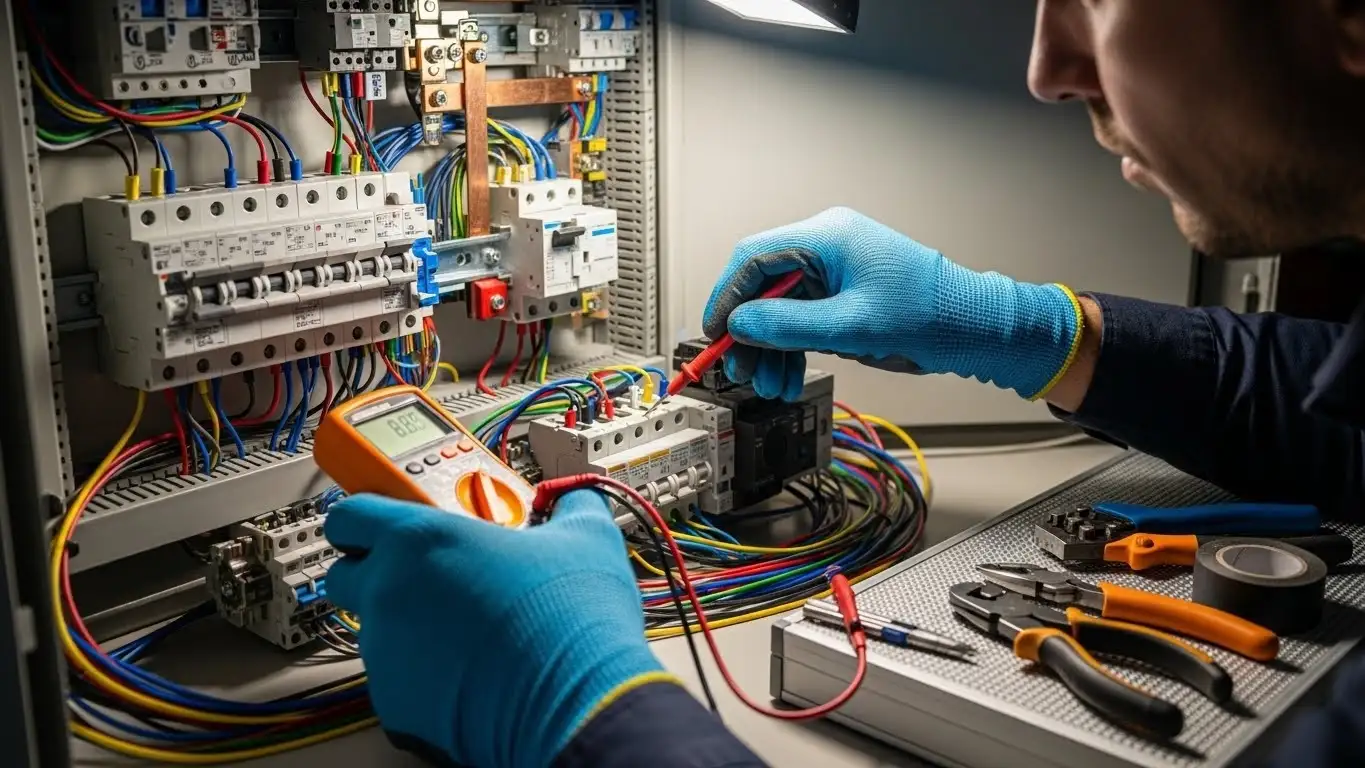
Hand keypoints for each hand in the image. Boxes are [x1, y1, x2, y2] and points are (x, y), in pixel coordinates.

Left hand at [324, 490, 664, 767]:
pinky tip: (471, 670)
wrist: (576, 704)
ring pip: (374, 630)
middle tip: (428, 574)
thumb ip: (568, 507)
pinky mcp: (395, 703)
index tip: (390, 521)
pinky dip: (423, 674)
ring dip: (408, 625)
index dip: (367, 517)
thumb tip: (573, 502)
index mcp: (420, 539)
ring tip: (467, 629)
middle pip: (344, 574)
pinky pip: (396, 679)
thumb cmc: (570, 622)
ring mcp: (386, 652)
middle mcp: (389, 592)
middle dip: (377, 572)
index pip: (350, 515)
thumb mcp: (585, 538)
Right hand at [703, 207, 1082, 400]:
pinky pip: (802, 318)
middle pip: (763, 286)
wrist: (973, 326)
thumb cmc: (929, 313)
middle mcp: (826, 247)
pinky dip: (792, 347)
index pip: (754, 258)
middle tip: (741, 368)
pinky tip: (787, 375)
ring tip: (769, 383)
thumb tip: (740, 324)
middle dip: (750, 331)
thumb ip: (788, 325)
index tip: (716, 332)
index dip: (727, 297)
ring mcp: (834, 272)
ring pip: (780, 308)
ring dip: (770, 347)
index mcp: (828, 236)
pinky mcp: (842, 295)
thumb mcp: (850, 325)